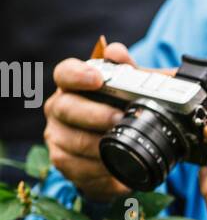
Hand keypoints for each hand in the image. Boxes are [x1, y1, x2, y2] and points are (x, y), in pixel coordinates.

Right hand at [44, 42, 135, 201]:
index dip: (78, 74)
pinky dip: (97, 168)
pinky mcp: (62, 161)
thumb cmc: (125, 115)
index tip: (96, 78)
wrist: (125, 155)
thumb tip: (117, 52)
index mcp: (74, 85)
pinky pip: (76, 166)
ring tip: (121, 146)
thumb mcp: (136, 93)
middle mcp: (59, 107)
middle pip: (65, 107)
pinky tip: (113, 167)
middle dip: (94, 114)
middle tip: (119, 118)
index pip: (65, 73)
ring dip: (98, 144)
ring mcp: (57, 135)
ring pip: (71, 140)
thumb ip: (130, 71)